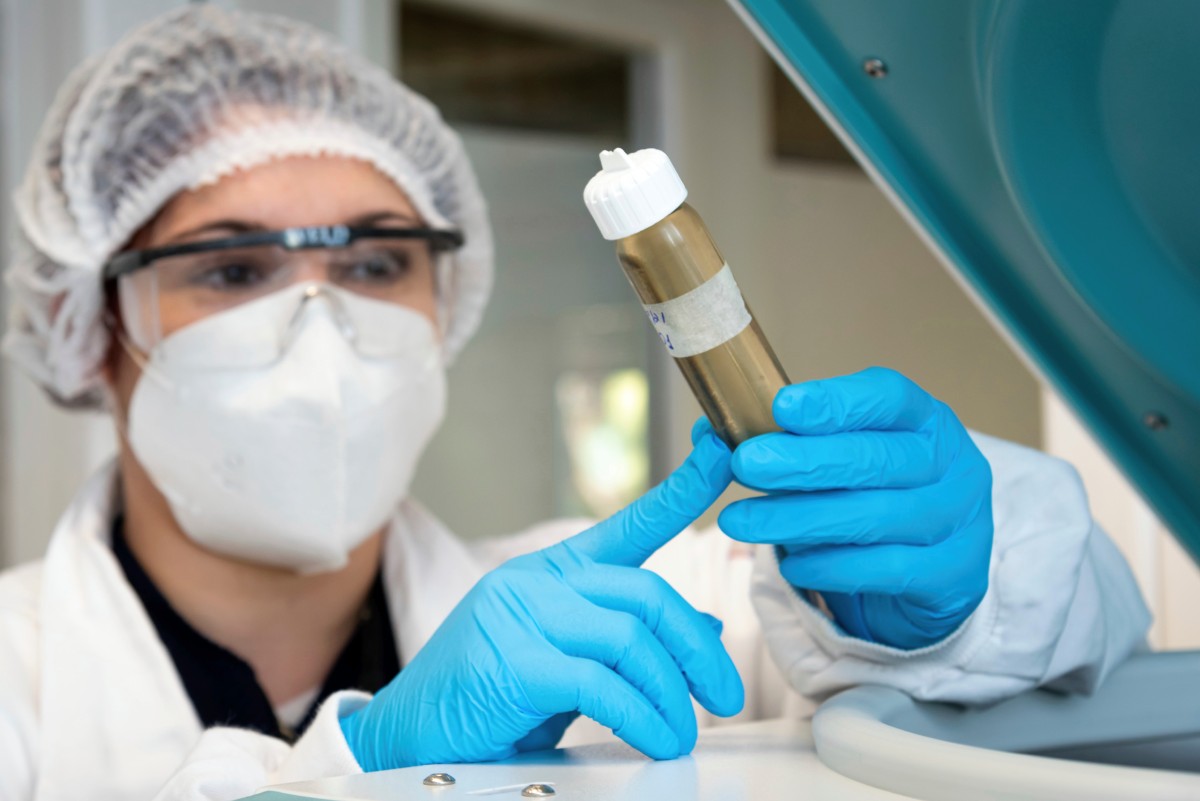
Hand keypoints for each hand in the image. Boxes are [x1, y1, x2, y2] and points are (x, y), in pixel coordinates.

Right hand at [339, 431, 743, 769]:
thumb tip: (701, 626)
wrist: (408, 736)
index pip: (628, 525)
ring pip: (629, 638)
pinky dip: (642, 717)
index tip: (720, 452)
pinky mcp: (509, 661)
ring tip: (684, 733)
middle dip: (697, 649)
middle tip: (724, 696)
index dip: (680, 491)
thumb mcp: (570, 664)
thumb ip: (629, 642)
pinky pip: (599, 684)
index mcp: (553, 572)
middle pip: (645, 593)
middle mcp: (536, 582)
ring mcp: (519, 616)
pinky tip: (656, 739)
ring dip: (672, 693)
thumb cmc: (490, 698)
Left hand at [717, 367, 992, 649]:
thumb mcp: (843, 458)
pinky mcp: (952, 574)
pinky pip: (884, 569)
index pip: (886, 398)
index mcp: (926, 420)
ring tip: (739, 520)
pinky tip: (790, 564)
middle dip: (802, 462)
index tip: (779, 407)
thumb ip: (788, 440)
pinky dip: (831, 565)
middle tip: (744, 464)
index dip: (833, 403)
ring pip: (872, 517)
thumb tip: (709, 431)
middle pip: (874, 459)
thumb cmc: (878, 497)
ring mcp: (959, 521)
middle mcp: (953, 464)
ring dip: (798, 518)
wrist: (935, 569)